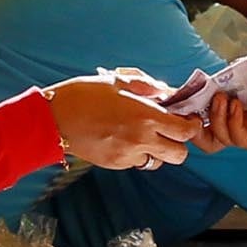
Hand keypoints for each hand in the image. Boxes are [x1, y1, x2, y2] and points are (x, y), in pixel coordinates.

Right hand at [47, 69, 200, 170]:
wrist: (54, 118)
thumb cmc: (84, 95)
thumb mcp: (118, 82)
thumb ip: (148, 88)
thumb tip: (167, 93)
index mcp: (145, 116)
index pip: (185, 131)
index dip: (191, 126)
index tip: (188, 120)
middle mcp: (141, 139)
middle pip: (179, 154)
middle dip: (178, 143)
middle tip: (169, 130)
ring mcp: (128, 155)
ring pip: (158, 162)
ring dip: (158, 151)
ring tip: (144, 136)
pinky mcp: (116, 164)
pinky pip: (137, 163)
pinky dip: (137, 154)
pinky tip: (124, 139)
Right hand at [194, 54, 246, 155]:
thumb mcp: (238, 74)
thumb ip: (215, 86)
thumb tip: (190, 95)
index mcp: (237, 111)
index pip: (208, 123)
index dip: (193, 115)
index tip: (182, 104)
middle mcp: (245, 125)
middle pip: (209, 139)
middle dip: (196, 126)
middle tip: (193, 110)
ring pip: (220, 139)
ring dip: (217, 117)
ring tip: (223, 98)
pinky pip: (238, 139)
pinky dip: (232, 121)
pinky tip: (236, 104)